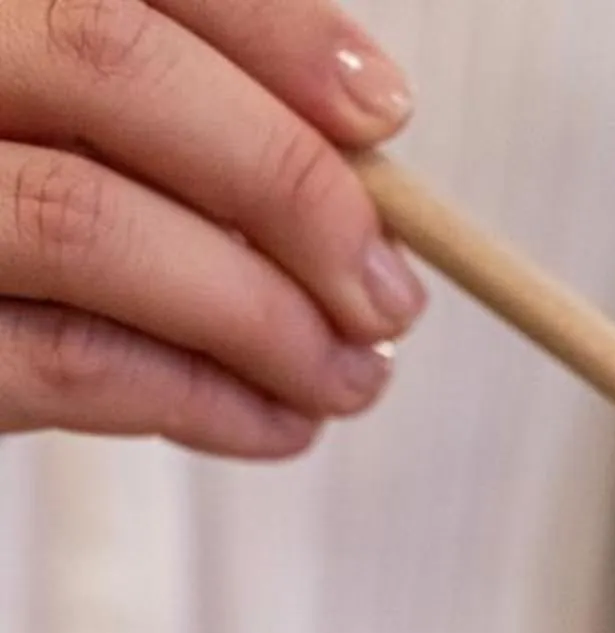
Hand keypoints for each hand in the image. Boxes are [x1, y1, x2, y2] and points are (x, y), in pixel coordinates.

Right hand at [0, 0, 423, 458]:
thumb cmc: (32, 192)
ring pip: (90, 223)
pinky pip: (75, 363)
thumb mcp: (90, 118)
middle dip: (286, 180)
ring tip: (352, 375)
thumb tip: (364, 136)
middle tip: (387, 289)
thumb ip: (193, 99)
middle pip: (113, 62)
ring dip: (263, 317)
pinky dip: (207, 399)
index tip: (385, 111)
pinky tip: (281, 421)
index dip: (273, 30)